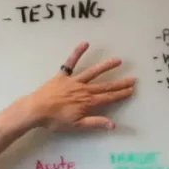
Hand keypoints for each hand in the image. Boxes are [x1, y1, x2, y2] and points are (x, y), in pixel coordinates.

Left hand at [18, 42, 135, 131]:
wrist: (36, 110)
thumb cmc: (55, 120)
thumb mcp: (76, 125)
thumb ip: (95, 122)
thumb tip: (113, 124)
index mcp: (88, 102)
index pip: (108, 98)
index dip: (121, 94)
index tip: (131, 90)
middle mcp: (84, 89)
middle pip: (105, 86)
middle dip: (120, 83)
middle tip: (133, 78)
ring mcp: (73, 81)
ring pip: (93, 72)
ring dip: (106, 66)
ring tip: (118, 60)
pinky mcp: (62, 75)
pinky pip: (70, 63)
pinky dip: (77, 53)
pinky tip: (85, 43)